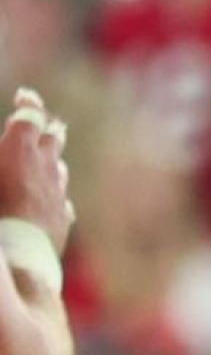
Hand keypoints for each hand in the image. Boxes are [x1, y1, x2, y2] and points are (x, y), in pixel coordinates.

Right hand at [0, 88, 74, 253]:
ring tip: (45, 156)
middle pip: (52, 138)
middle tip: (41, 121)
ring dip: (51, 159)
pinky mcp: (60, 221)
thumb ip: (1, 155)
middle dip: (45, 127)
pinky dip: (52, 194)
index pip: (31, 117)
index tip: (25, 95)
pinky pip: (60, 202)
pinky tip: (51, 199)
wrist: (15, 259)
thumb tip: (7, 152)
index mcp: (20, 151)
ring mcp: (56, 195)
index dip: (29, 104)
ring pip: (59, 168)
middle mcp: (45, 168)